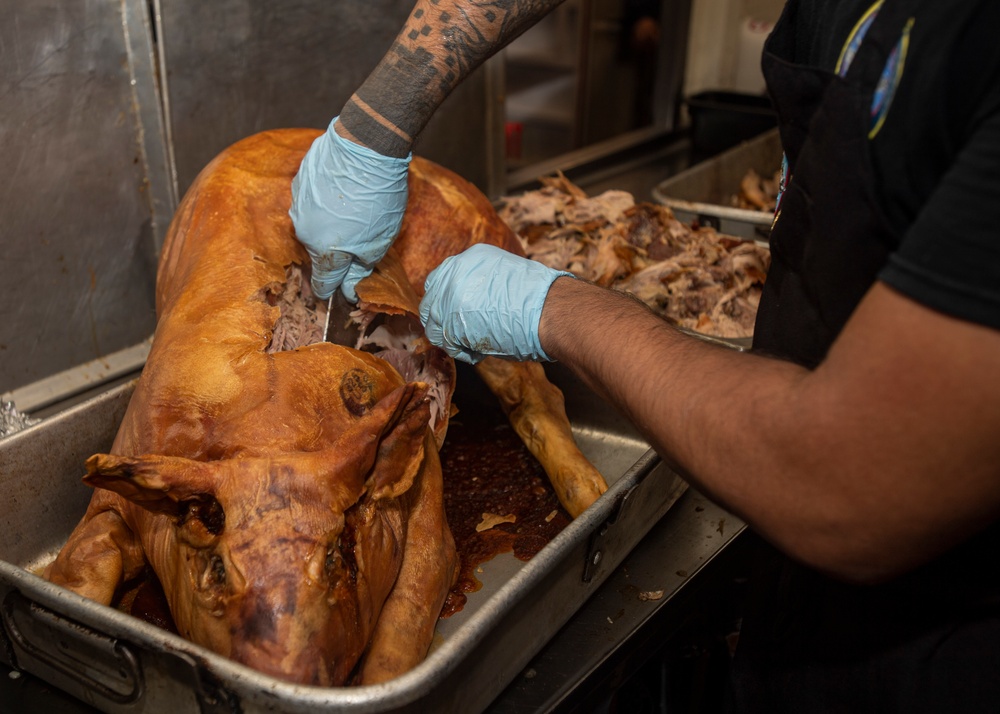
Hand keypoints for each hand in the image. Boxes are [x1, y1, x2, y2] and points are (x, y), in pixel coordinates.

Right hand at [290, 117, 410, 301]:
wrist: (366, 145)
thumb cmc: (377, 197)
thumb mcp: (378, 241)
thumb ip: (361, 268)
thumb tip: (348, 289)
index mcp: (324, 251)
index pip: (322, 283)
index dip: (332, 290)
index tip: (338, 291)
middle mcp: (304, 230)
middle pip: (319, 252)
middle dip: (337, 250)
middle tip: (360, 236)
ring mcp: (298, 203)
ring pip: (314, 224)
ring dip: (330, 223)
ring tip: (355, 208)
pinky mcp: (301, 179)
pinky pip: (312, 199)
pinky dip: (325, 199)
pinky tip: (344, 188)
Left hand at [419, 244, 572, 363]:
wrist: (548, 310)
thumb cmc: (537, 301)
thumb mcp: (504, 277)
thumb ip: (481, 285)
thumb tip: (471, 304)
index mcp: (469, 258)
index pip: (441, 280)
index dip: (447, 302)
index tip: (458, 316)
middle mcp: (454, 272)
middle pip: (431, 302)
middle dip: (445, 322)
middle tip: (464, 335)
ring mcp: (448, 295)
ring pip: (434, 325)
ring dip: (453, 339)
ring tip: (477, 345)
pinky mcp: (449, 320)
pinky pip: (445, 342)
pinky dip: (460, 351)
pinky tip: (479, 352)